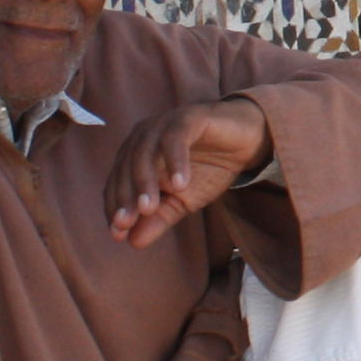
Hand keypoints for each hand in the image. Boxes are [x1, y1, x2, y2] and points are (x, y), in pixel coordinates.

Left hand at [107, 95, 271, 245]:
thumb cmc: (208, 169)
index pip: (117, 183)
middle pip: (126, 169)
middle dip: (125, 198)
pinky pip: (175, 139)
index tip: (118, 234)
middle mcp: (143, 137)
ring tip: (150, 208)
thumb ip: (159, 218)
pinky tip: (181, 184)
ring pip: (144, 153)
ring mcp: (163, 124)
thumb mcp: (183, 200)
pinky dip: (175, 162)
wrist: (245, 142)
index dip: (115, 208)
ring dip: (145, 182)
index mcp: (135, 156)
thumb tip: (133, 242)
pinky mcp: (188, 117)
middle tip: (127, 224)